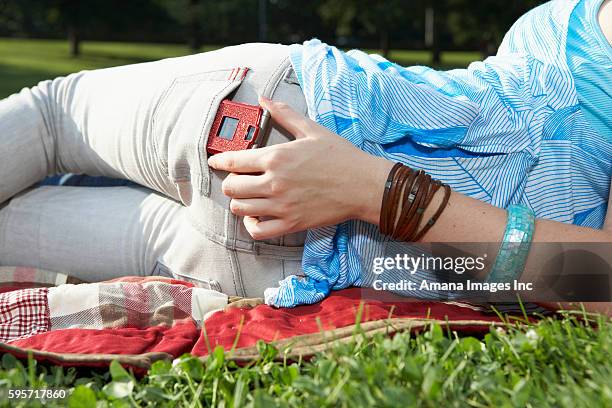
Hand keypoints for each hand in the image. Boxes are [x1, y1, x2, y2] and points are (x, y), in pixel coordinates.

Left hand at [207, 96, 392, 239]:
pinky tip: (256, 215)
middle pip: (231, 187)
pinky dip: (251, 224)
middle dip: (230, 182)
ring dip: (240, 201)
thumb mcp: (311, 129)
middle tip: (239, 178)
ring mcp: (281, 206)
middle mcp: (274, 183)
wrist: (362, 185)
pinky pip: (258, 231)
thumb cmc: (339, 156)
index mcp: (276, 157)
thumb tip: (264, 99)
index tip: (216, 161)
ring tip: (248, 196)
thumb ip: (284, 113)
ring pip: (240, 208)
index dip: (219, 161)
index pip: (233, 161)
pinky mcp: (291, 223)